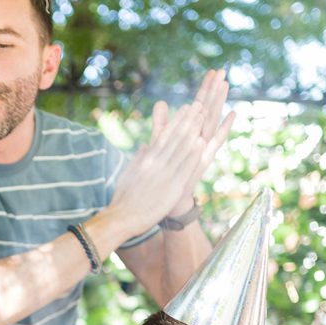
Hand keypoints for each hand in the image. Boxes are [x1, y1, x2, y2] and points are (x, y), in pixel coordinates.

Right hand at [108, 100, 207, 233]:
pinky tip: (201, 142)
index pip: (164, 137)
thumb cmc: (123, 199)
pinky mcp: (170, 187)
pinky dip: (192, 154)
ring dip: (192, 131)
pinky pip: (184, 167)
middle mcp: (155, 163)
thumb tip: (145, 146)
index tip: (186, 109)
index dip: (176, 121)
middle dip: (187, 121)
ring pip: (180, 149)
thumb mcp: (128, 174)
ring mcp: (163, 174)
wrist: (121, 218)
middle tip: (199, 105)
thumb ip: (138, 159)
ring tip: (203, 117)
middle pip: (174, 138)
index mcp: (146, 160)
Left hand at [152, 69, 234, 213]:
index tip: (211, 70)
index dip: (204, 89)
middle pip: (208, 109)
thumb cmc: (166, 172)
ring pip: (213, 121)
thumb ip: (161, 124)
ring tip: (225, 85)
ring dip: (219, 103)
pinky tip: (232, 114)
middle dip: (214, 90)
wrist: (170, 199)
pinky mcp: (204, 160)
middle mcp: (199, 138)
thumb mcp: (161, 144)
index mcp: (189, 134)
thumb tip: (160, 103)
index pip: (198, 106)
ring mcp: (203, 148)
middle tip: (222, 70)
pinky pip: (216, 142)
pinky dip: (224, 128)